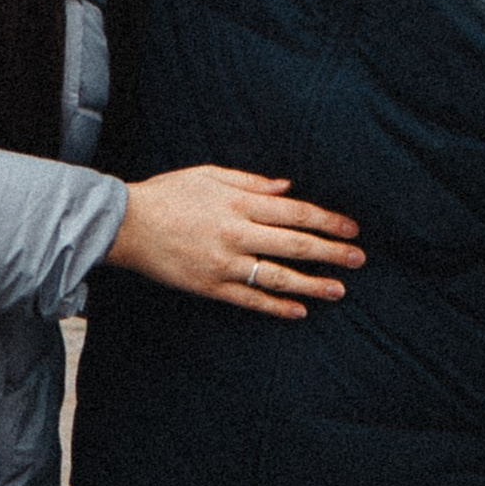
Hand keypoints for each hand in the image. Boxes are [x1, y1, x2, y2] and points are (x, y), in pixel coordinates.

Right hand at [104, 169, 361, 317]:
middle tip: (358, 259)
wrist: (126, 225)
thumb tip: (288, 188)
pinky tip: (299, 310)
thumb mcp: (210, 175)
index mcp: (238, 203)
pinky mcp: (210, 286)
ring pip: (278, 277)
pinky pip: (250, 300)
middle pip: (295, 245)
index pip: (295, 212)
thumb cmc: (168, 194)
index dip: (327, 220)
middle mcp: (236, 234)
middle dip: (331, 252)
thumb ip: (251, 182)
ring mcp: (223, 264)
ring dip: (312, 284)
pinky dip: (277, 306)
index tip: (350, 228)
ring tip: (339, 290)